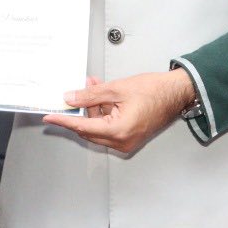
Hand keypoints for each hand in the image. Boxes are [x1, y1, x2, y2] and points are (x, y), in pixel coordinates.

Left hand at [42, 70, 194, 153]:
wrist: (177, 93)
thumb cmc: (155, 90)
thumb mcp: (117, 88)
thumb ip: (91, 95)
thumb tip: (71, 98)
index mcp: (118, 131)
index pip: (82, 126)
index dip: (64, 120)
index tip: (50, 116)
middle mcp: (122, 141)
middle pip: (89, 129)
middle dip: (81, 109)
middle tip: (76, 91)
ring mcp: (127, 141)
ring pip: (98, 127)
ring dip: (93, 109)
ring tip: (94, 86)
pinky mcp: (131, 137)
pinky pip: (109, 127)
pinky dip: (103, 113)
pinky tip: (104, 96)